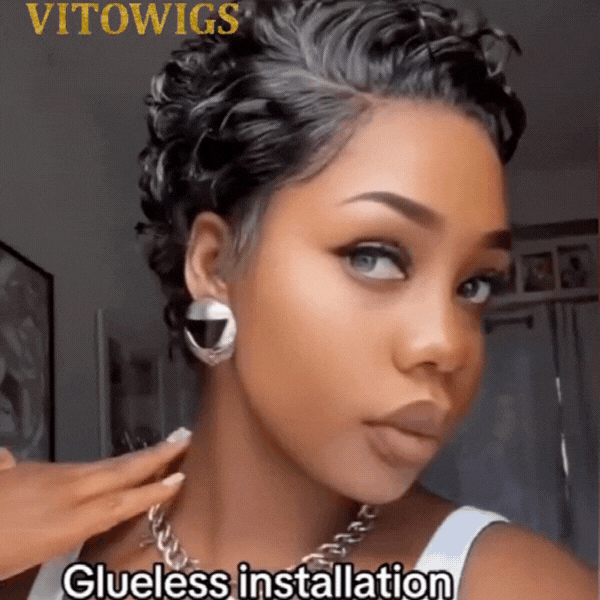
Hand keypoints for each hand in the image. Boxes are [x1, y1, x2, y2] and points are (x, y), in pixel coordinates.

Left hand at [0, 428, 190, 580]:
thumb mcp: (15, 556)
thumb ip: (34, 517)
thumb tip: (12, 461)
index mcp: (67, 519)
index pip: (121, 501)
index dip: (151, 490)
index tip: (178, 479)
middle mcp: (65, 492)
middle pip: (119, 473)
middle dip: (154, 458)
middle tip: (182, 442)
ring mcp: (50, 476)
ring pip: (101, 466)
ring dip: (132, 459)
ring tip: (158, 450)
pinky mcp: (33, 469)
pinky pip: (79, 467)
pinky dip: (103, 467)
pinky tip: (110, 466)